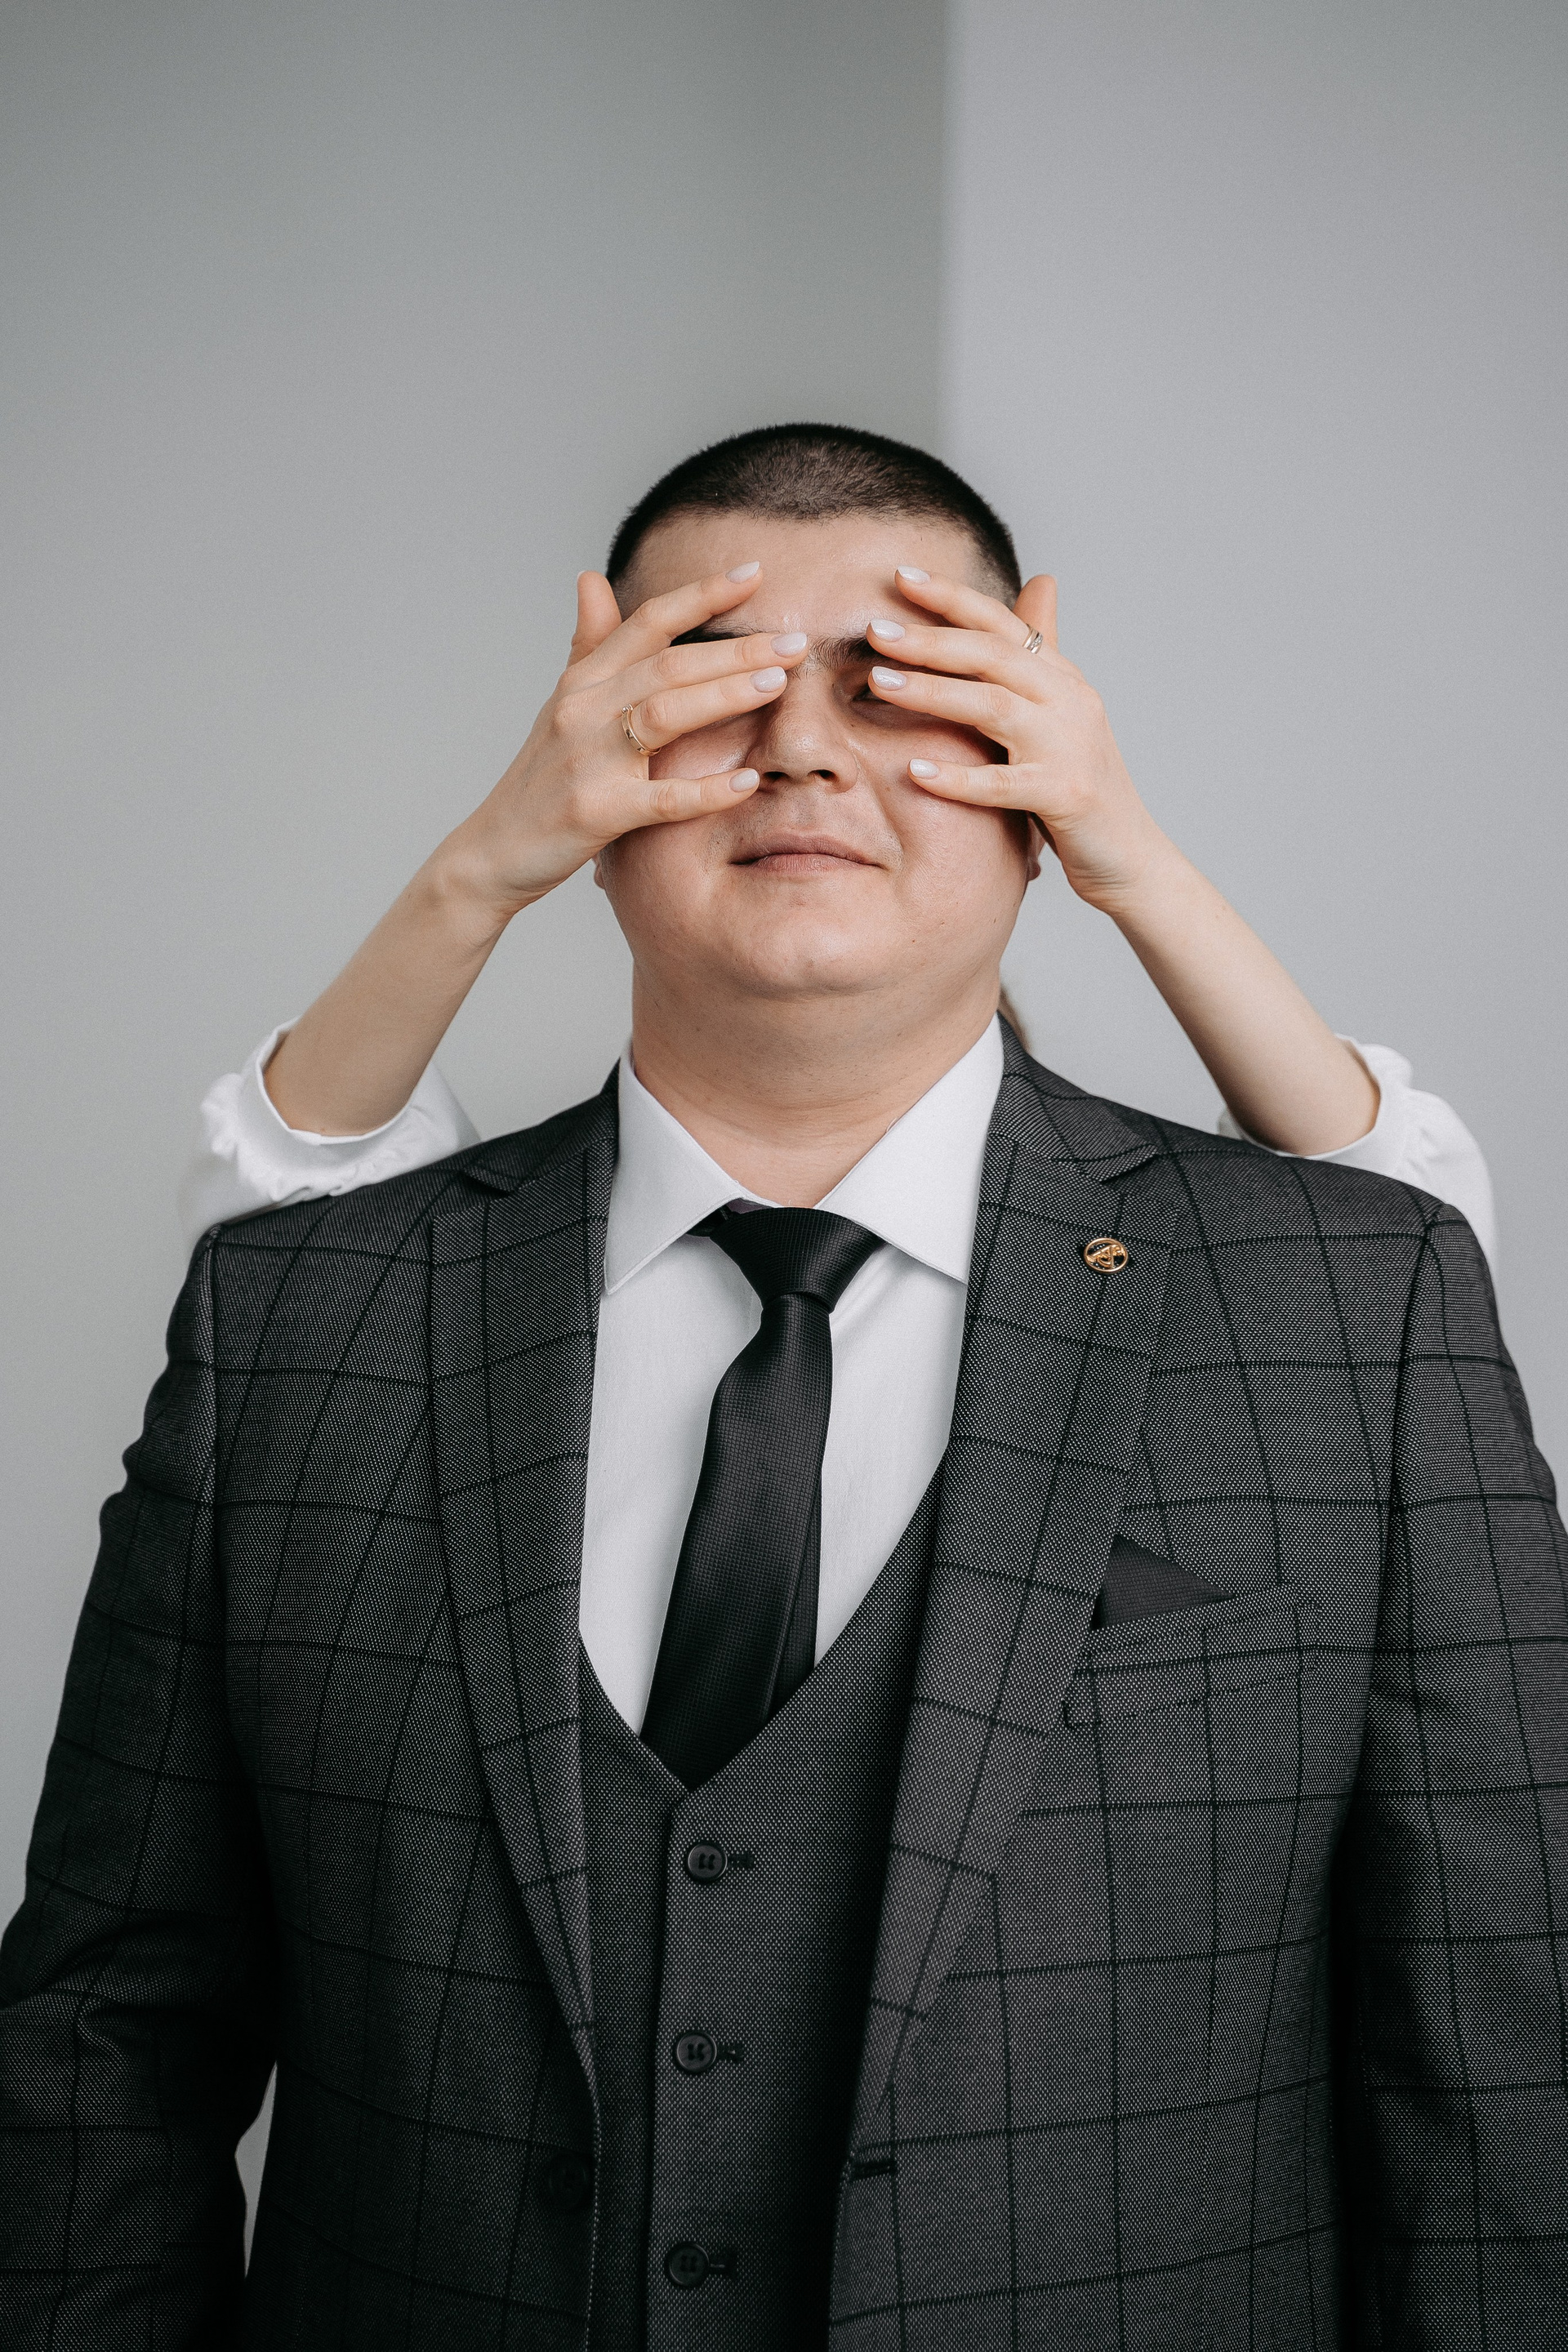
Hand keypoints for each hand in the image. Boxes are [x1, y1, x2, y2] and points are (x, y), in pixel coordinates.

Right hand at [437, 564, 807, 931]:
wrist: (493, 851)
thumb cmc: (540, 779)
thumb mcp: (562, 705)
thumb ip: (588, 645)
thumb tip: (591, 578)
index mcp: (583, 681)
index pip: (648, 622)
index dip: (701, 594)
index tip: (755, 573)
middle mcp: (583, 709)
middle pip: (669, 664)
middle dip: (736, 648)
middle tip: (796, 641)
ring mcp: (587, 760)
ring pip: (664, 714)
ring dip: (724, 695)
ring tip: (779, 684)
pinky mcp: (595, 813)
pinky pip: (661, 798)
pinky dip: (705, 790)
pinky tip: (746, 781)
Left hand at [864, 569, 1170, 912]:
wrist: (1132, 856)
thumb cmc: (1080, 786)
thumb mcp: (1061, 712)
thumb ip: (1041, 655)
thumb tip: (1041, 581)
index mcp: (1063, 679)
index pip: (1003, 624)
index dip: (953, 597)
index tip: (900, 576)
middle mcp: (1070, 702)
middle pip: (993, 656)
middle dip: (930, 639)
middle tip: (875, 631)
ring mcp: (1070, 748)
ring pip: (994, 707)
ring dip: (932, 692)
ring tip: (878, 684)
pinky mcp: (1066, 796)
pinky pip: (1003, 785)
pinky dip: (959, 778)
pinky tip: (916, 770)